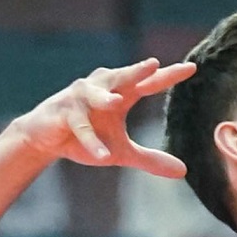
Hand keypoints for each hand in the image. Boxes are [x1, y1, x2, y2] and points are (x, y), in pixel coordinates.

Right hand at [6, 58, 196, 178]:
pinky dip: (89, 141)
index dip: (168, 76)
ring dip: (104, 98)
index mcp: (121, 94)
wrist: (45, 140)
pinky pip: (78, 127)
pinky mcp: (62, 113)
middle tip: (153, 64)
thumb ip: (150, 159)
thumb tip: (184, 171)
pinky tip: (102, 156)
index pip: (148, 83)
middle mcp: (101, 89)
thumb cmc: (86, 138)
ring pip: (94, 96)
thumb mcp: (121, 152)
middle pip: (122, 78)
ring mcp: (80, 98)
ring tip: (116, 103)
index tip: (191, 68)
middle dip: (136, 71)